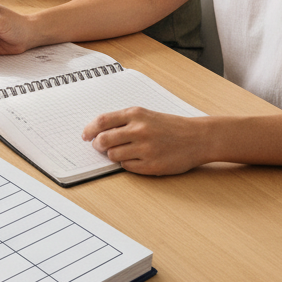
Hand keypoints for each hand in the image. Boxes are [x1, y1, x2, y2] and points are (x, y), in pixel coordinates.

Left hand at [81, 108, 209, 175]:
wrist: (197, 137)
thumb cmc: (169, 126)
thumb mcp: (145, 115)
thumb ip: (123, 121)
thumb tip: (98, 132)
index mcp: (135, 114)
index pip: (102, 121)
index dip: (89, 130)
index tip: (85, 136)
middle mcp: (139, 130)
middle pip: (103, 141)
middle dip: (98, 145)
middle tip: (99, 147)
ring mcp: (145, 149)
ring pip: (113, 155)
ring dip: (112, 155)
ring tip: (122, 152)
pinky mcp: (152, 165)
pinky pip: (127, 167)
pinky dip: (127, 164)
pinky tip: (135, 159)